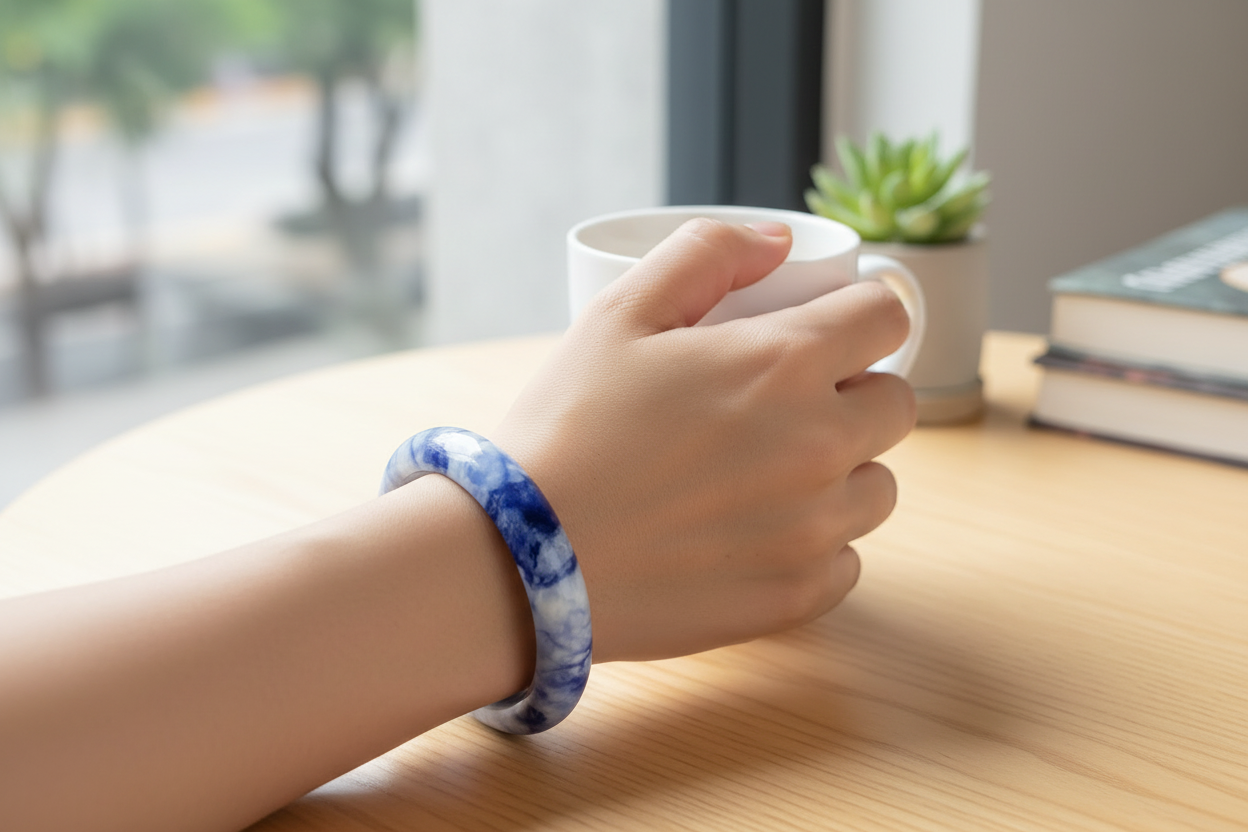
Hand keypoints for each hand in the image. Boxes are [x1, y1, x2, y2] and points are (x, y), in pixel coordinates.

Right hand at [495, 219, 915, 662]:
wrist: (519, 560)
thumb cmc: (566, 429)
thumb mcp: (618, 313)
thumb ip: (705, 254)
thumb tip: (780, 242)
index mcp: (784, 365)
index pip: (887, 317)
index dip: (863, 314)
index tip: (832, 328)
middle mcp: (819, 447)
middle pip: (896, 404)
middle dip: (857, 392)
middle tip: (787, 404)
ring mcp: (813, 530)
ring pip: (878, 487)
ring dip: (843, 472)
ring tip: (769, 475)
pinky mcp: (794, 596)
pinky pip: (845, 562)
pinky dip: (814, 545)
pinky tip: (754, 535)